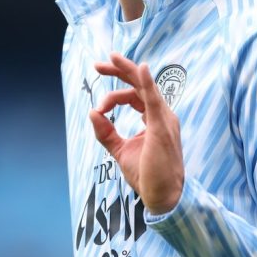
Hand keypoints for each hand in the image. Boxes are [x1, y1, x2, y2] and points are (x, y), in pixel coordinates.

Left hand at [89, 53, 183, 214]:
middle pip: (141, 84)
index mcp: (154, 118)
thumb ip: (106, 132)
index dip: (113, 97)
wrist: (162, 197)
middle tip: (99, 64)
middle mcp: (162, 115)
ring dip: (127, 71)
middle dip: (120, 70)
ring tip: (111, 59)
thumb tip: (92, 112)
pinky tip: (141, 69)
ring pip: (145, 86)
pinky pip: (154, 100)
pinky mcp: (161, 128)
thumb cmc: (147, 175)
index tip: (98, 110)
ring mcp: (164, 119)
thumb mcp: (120, 150)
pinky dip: (147, 83)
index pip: (134, 95)